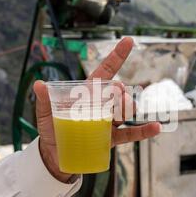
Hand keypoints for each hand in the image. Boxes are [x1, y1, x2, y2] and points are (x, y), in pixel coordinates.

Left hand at [33, 37, 161, 182]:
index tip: (128, 41)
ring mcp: (109, 121)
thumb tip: (39, 84)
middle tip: (116, 97)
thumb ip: (45, 100)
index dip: (116, 56)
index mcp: (88, 93)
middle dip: (121, 91)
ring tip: (124, 111)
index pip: (105, 71)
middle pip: (119, 91)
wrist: (55, 155)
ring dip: (129, 107)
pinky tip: (156, 127)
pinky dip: (144, 130)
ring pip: (127, 109)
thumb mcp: (45, 114)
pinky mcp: (113, 138)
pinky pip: (132, 133)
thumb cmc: (51, 130)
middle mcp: (102, 104)